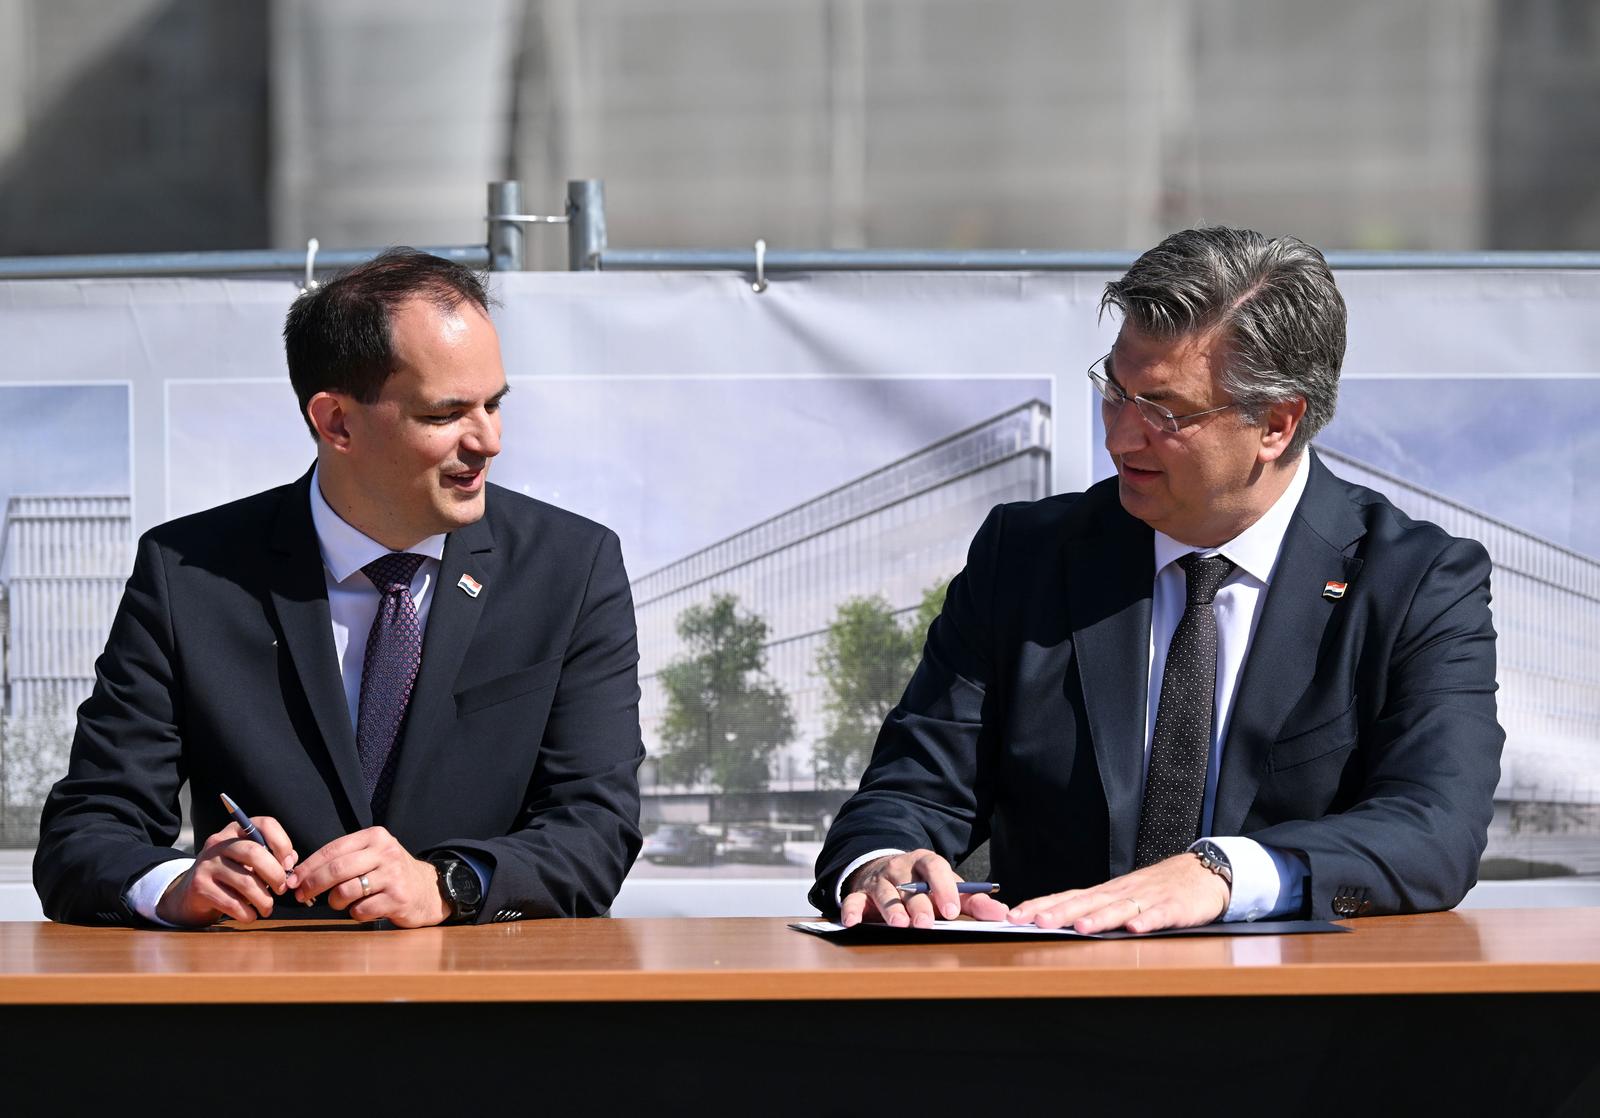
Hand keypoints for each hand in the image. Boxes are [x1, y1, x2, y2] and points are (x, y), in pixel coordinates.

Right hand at [156, 816, 296, 926]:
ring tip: (268, 907)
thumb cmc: (231, 875)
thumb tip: (290, 864)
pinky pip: (231, 902)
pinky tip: (251, 915)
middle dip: (275, 874)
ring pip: (245, 881)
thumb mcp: (249, 860)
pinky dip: (247, 913)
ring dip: (264, 899)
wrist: (192, 893)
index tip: (289, 864)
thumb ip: (272, 858)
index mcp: (236, 830)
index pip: (265, 824)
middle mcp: (219, 843)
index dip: (282, 843)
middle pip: (254, 853)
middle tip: (282, 889)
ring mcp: (207, 864)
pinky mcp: (199, 887)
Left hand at [288, 826, 449, 927]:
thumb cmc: (390, 873)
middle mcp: (386, 852)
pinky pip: (360, 910)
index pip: (332, 850)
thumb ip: (343, 859)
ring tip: (341, 903)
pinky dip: (355, 913)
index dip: (308, 867)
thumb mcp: (372, 855)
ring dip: (335, 902)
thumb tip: (300, 876)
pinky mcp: (397, 898)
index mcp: (375, 837)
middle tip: (301, 896)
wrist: (428, 889)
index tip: (293, 880)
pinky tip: (363, 909)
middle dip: (312, 885)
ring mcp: (393, 875)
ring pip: (345, 891)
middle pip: (336, 870)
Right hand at [839, 849, 1007, 928]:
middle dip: (917, 904)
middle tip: (925, 923)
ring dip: (890, 909)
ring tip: (898, 925)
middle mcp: (901, 869)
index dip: (943, 887)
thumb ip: (973, 902)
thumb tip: (1002, 913)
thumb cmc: (923, 885)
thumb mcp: (949, 888)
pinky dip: (851, 910)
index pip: (935, 867)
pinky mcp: (860, 893)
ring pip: (884, 892)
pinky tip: (852, 922)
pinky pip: (853, 900)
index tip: (951, 909)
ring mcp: (880, 880)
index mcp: (925, 862)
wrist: (887, 871)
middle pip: (909, 885)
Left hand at [1006, 853, 1228, 933]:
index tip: (1015, 915)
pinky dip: (1147, 922)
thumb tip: (1056, 922)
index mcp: (1106, 892)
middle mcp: (1122, 893)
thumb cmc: (1157, 889)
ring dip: (1098, 918)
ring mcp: (1148, 899)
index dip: (1041, 905)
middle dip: (1060, 912)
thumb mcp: (1122, 897)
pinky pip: (1159, 916)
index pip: (1068, 897)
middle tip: (1036, 921)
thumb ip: (1095, 909)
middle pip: (1087, 902)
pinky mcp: (1174, 908)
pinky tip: (1135, 930)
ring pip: (1119, 909)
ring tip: (1079, 927)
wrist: (1202, 873)